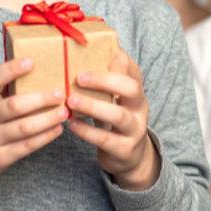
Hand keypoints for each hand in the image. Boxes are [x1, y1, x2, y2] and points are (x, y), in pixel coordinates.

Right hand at [0, 57, 67, 189]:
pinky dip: (45, 137)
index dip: (11, 69)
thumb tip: (32, 71)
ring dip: (48, 119)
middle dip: (41, 99)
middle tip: (60, 93)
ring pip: (24, 128)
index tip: (31, 61)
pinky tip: (57, 129)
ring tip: (64, 112)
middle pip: (15, 106)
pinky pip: (26, 146)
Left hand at [66, 50, 159, 190]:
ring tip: (71, 101)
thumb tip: (81, 54)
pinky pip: (106, 139)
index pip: (134, 71)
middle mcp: (140, 108)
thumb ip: (105, 83)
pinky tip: (72, 124)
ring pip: (118, 115)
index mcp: (136, 92)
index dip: (120, 61)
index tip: (99, 54)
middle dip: (105, 81)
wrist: (131, 157)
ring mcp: (135, 129)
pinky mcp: (125, 149)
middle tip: (80, 78)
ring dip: (93, 106)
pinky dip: (87, 131)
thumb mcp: (115, 100)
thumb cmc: (115, 122)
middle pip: (131, 88)